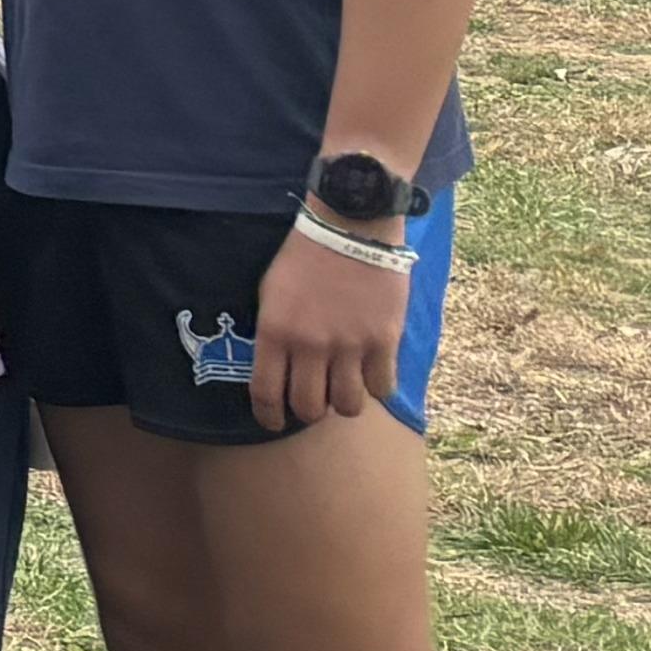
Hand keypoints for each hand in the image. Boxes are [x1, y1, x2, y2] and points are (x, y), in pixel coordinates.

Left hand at [251, 215, 413, 430]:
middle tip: (312, 402)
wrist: (350, 228)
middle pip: (310, 408)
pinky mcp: (384, 341)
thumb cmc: (303, 257)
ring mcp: (350, 345)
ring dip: (344, 403)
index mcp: (275, 331)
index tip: (272, 422)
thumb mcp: (271, 293)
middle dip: (307, 411)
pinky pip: (382, 387)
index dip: (268, 416)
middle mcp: (311, 345)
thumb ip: (274, 333)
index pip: (266, 392)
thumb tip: (278, 368)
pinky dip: (376, 387)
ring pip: (348, 406)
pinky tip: (370, 374)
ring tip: (343, 387)